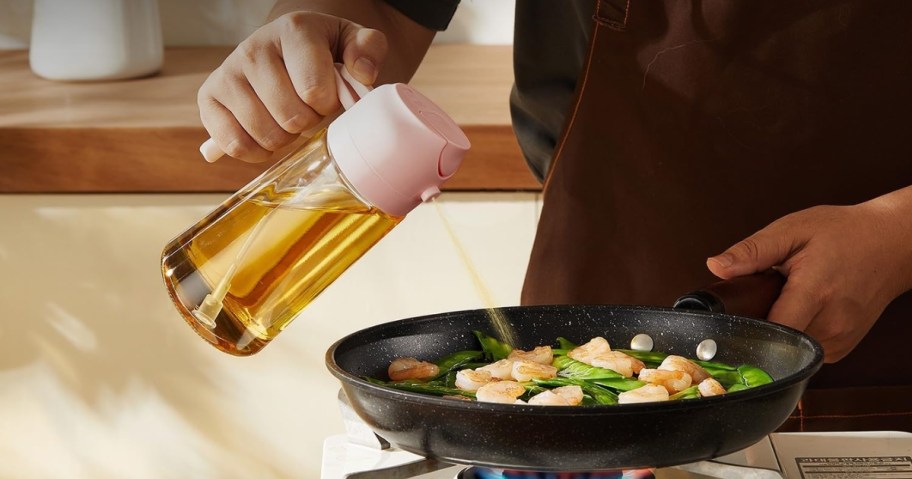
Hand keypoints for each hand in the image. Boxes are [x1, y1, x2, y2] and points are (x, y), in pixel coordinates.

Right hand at [197, 11, 387, 161]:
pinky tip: (267, 136)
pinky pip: (235, 145)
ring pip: (266, 134)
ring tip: (288, 118)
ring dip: (285, 138)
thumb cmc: (324, 52)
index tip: (328, 95)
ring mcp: (227, 73)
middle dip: (308, 121)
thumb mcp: (352, 42)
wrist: (285, 50)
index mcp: (293, 30)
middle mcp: (253, 48)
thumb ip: (369, 49)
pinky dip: (256, 152)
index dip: (329, 104)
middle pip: (291, 117)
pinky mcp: (208, 99)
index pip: (315, 90)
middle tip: (307, 108)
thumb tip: (362, 72)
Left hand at [706, 187, 911, 362]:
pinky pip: (803, 349)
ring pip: (787, 347)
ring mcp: (839, 340)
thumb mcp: (792, 230)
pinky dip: (794, 331)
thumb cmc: (844, 233)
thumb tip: (717, 266)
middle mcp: (831, 324)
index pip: (769, 329)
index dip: (744, 324)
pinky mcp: (841, 349)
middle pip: (774, 340)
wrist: (891, 244)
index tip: (735, 311)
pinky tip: (801, 310)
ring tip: (788, 298)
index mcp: (815, 293)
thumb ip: (753, 251)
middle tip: (765, 294)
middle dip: (760, 320)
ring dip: (778, 326)